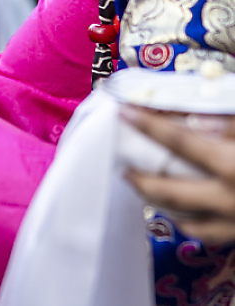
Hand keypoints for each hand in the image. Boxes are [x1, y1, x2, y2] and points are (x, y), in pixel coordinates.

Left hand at [124, 107, 234, 246]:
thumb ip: (229, 124)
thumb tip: (196, 118)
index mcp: (232, 167)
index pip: (182, 142)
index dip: (150, 126)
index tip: (124, 112)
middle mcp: (229, 200)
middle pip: (171, 191)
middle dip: (141, 179)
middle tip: (122, 165)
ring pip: (184, 217)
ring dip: (158, 200)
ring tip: (140, 185)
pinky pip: (206, 233)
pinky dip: (186, 220)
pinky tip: (177, 208)